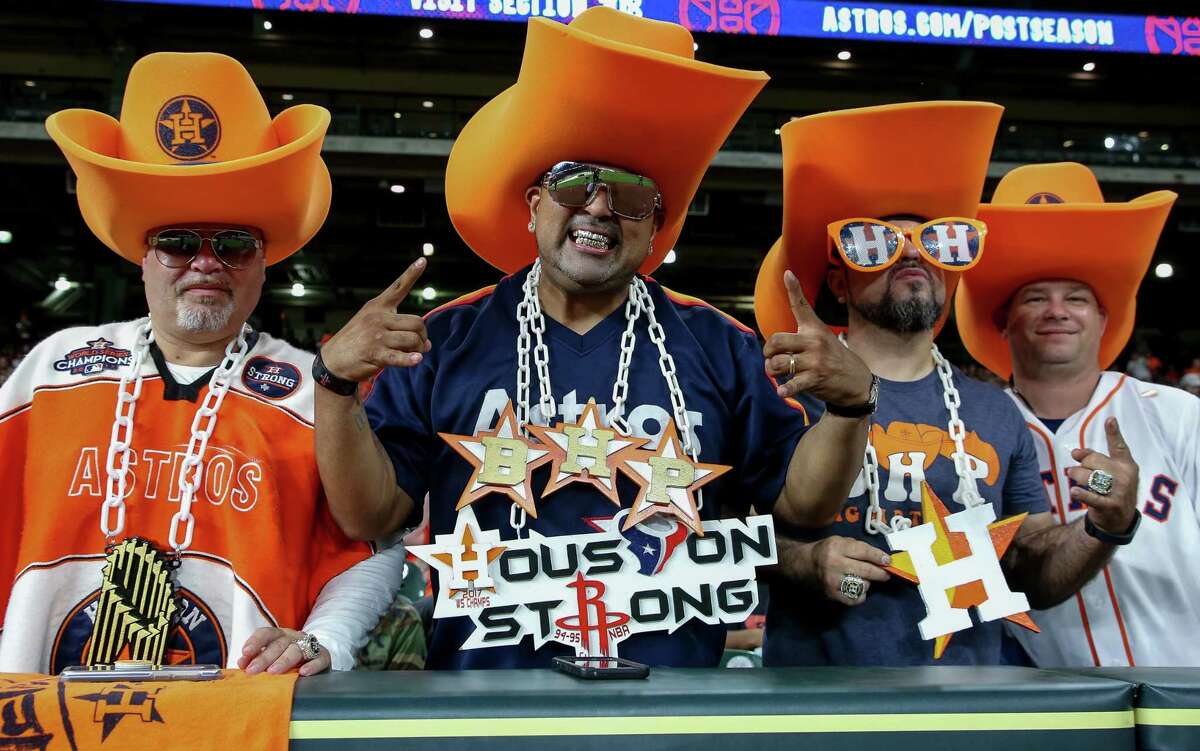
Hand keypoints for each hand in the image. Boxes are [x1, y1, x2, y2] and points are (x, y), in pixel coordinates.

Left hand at [238, 627, 330, 676]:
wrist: (315, 660)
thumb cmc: (287, 660)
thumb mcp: (272, 658)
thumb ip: (256, 659)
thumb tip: (242, 663)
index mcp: (280, 635)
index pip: (266, 633)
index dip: (255, 642)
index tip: (245, 653)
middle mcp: (294, 637)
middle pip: (279, 644)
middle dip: (264, 657)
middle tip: (253, 670)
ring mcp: (309, 645)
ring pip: (296, 650)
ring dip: (284, 660)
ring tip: (273, 672)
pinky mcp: (323, 656)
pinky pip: (319, 658)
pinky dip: (312, 665)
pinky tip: (303, 673)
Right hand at [319, 258, 430, 383]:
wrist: (333, 359)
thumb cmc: (357, 340)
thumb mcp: (371, 322)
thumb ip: (399, 328)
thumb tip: (427, 343)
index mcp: (378, 306)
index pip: (398, 287)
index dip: (411, 274)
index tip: (423, 260)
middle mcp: (378, 317)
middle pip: (416, 322)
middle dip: (423, 336)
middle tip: (421, 345)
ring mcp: (376, 336)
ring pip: (412, 339)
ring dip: (419, 349)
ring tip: (416, 354)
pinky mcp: (374, 354)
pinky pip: (399, 356)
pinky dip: (410, 360)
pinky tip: (416, 359)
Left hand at [763, 270, 873, 406]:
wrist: (856, 381)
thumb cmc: (834, 357)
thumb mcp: (823, 338)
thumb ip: (802, 334)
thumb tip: (775, 339)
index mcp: (814, 330)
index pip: (802, 306)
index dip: (794, 289)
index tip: (787, 273)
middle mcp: (814, 342)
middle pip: (776, 340)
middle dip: (767, 351)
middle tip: (770, 357)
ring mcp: (814, 361)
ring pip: (778, 363)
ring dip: (771, 370)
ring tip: (775, 372)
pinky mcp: (814, 379)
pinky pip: (793, 384)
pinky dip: (785, 389)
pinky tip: (782, 391)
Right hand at [808, 536, 890, 605]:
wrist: (803, 564)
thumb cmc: (825, 551)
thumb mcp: (840, 541)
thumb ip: (859, 548)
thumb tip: (881, 558)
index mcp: (837, 547)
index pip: (864, 552)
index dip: (879, 557)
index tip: (889, 561)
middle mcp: (835, 563)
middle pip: (866, 570)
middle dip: (881, 573)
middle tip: (886, 574)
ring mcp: (833, 580)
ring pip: (862, 585)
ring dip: (867, 583)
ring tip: (864, 579)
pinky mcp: (832, 593)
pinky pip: (854, 598)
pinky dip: (860, 596)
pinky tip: (858, 590)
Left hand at [1067, 417, 1139, 534]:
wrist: (1118, 521)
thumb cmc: (1111, 490)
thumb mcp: (1110, 473)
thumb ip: (1095, 459)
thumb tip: (1075, 451)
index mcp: (1127, 465)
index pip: (1119, 446)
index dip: (1113, 433)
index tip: (1110, 419)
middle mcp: (1125, 476)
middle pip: (1094, 460)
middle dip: (1081, 464)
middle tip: (1078, 470)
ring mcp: (1119, 491)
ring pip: (1088, 476)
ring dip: (1075, 476)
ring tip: (1074, 479)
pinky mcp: (1110, 505)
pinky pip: (1091, 496)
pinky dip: (1081, 494)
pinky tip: (1075, 492)